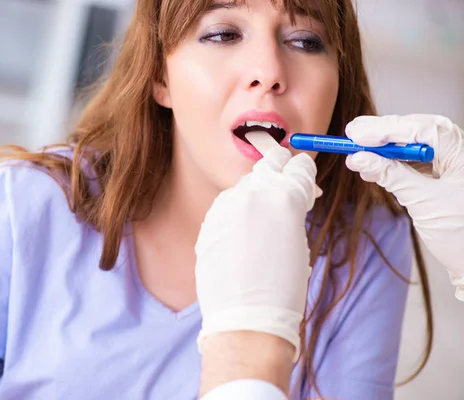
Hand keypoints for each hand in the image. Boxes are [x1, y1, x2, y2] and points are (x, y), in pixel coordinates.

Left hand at [195, 133, 320, 357]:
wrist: (245, 319)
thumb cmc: (282, 288)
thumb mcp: (299, 241)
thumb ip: (291, 210)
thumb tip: (287, 198)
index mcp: (285, 196)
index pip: (297, 167)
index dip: (303, 172)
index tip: (302, 175)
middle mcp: (253, 194)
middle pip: (268, 166)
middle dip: (278, 171)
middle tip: (284, 179)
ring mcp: (225, 207)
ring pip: (243, 186)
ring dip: (254, 194)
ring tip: (262, 216)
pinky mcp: (208, 222)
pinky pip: (225, 208)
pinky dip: (235, 213)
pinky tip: (242, 233)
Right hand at [345, 114, 463, 299]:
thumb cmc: (462, 237)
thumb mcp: (424, 203)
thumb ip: (391, 176)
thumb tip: (359, 158)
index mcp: (463, 155)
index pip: (424, 130)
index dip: (389, 129)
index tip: (359, 135)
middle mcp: (459, 153)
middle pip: (418, 130)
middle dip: (384, 131)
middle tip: (352, 134)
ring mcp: (451, 164)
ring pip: (414, 143)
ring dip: (384, 146)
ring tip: (357, 150)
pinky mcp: (441, 176)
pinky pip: (413, 161)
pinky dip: (391, 162)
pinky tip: (372, 165)